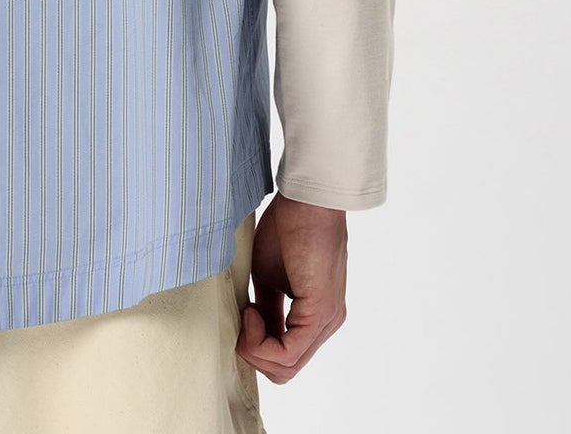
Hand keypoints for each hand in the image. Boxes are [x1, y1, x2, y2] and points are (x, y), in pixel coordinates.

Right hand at [234, 192, 346, 386]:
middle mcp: (326, 324)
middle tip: (243, 316)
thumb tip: (251, 329)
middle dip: (253, 351)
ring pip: (285, 368)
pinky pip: (287, 352)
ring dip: (254, 346)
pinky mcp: (319, 313)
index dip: (255, 343)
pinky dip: (261, 340)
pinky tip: (253, 310)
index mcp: (315, 315)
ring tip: (248, 310)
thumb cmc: (289, 226)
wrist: (308, 200)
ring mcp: (326, 321)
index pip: (284, 356)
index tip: (244, 311)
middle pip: (284, 370)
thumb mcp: (269, 276)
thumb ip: (267, 307)